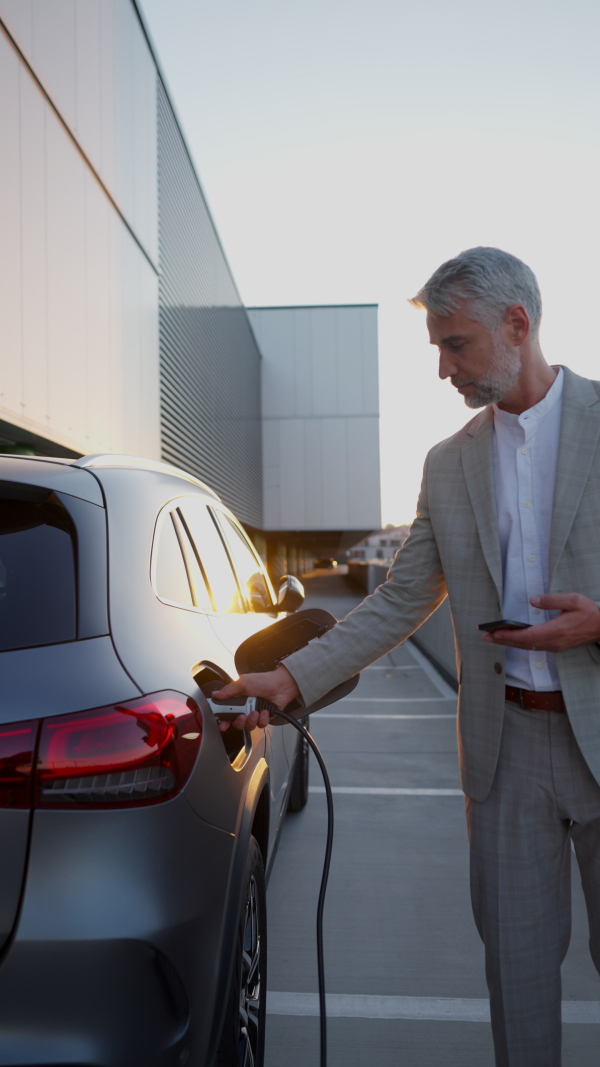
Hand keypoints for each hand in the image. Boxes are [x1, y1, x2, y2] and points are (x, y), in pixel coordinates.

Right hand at [213, 664, 300, 731]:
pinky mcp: (264, 718)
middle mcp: (245, 709)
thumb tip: (215, 694)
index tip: (222, 724)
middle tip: (242, 716)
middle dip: (239, 722)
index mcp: (238, 700)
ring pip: (248, 726)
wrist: (282, 684)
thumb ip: (229, 690)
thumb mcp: (243, 682)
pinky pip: (260, 725)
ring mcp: (255, 714)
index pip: (227, 713)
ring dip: (251, 720)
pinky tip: (264, 711)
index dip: (223, 720)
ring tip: (256, 712)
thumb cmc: (263, 680)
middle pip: (237, 723)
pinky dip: (262, 718)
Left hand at [481, 594, 599, 652]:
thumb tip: (533, 600)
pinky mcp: (555, 646)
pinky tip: (512, 639)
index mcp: (555, 631)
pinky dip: (520, 643)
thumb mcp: (573, 600)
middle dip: (503, 640)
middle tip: (485, 636)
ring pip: (527, 646)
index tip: (494, 633)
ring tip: (493, 637)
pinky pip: (534, 646)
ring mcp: (554, 646)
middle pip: (523, 644)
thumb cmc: (589, 612)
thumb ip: (552, 600)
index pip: (526, 636)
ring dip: (510, 642)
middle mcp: (552, 642)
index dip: (508, 636)